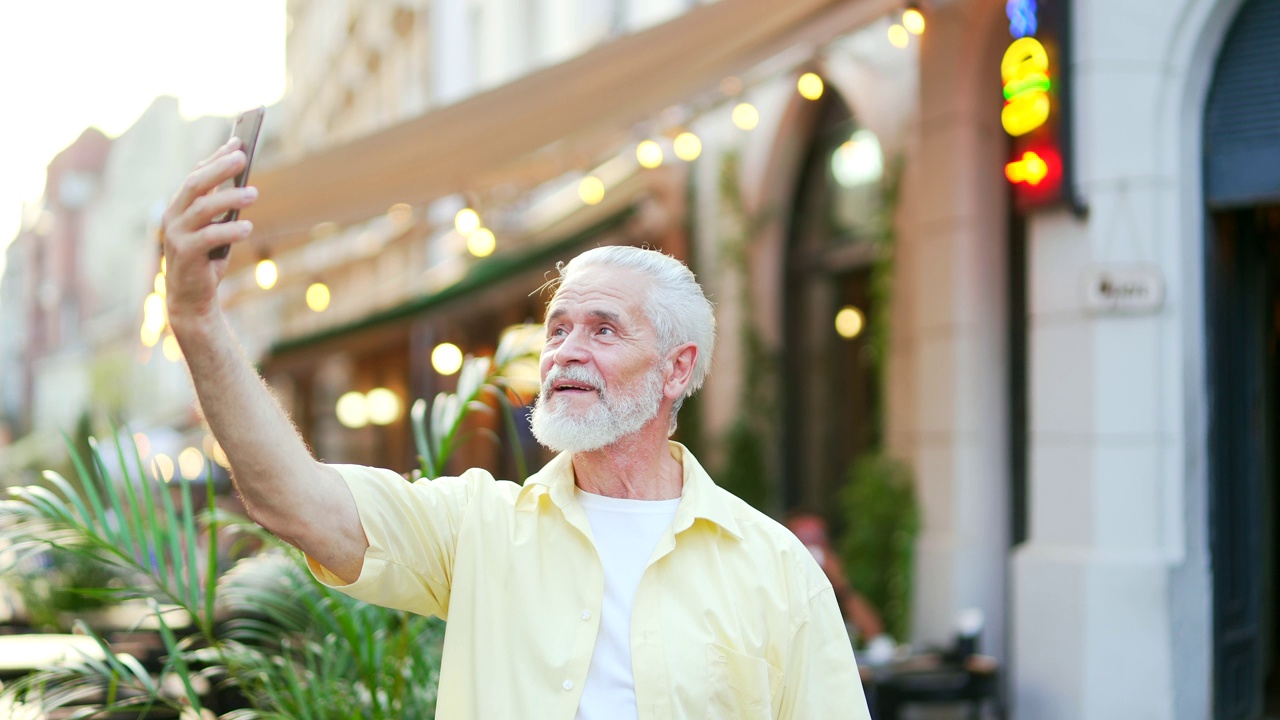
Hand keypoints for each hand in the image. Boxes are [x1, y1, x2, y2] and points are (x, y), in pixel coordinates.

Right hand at [161, 137, 258, 326]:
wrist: (191, 299)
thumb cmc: (206, 261)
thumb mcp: (215, 230)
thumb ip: (223, 210)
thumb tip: (246, 184)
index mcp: (179, 207)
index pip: (196, 175)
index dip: (216, 158)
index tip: (238, 142)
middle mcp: (173, 216)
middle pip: (195, 184)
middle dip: (219, 168)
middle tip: (243, 156)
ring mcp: (176, 235)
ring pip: (203, 208)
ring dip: (230, 198)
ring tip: (254, 193)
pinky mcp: (185, 254)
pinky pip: (209, 237)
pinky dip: (230, 230)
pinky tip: (248, 228)